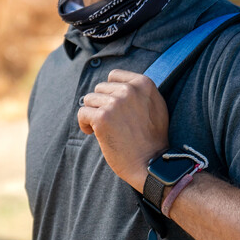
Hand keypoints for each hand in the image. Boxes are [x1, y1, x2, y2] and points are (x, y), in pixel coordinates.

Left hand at [77, 69, 168, 189]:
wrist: (151, 163)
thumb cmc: (153, 139)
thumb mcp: (157, 107)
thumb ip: (141, 92)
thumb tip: (121, 85)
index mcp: (144, 84)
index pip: (114, 75)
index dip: (110, 92)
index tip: (114, 107)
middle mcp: (129, 90)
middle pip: (100, 88)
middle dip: (101, 104)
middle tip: (110, 122)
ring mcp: (115, 103)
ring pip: (89, 100)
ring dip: (93, 114)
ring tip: (103, 129)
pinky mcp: (102, 118)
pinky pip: (82, 113)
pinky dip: (85, 124)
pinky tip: (94, 134)